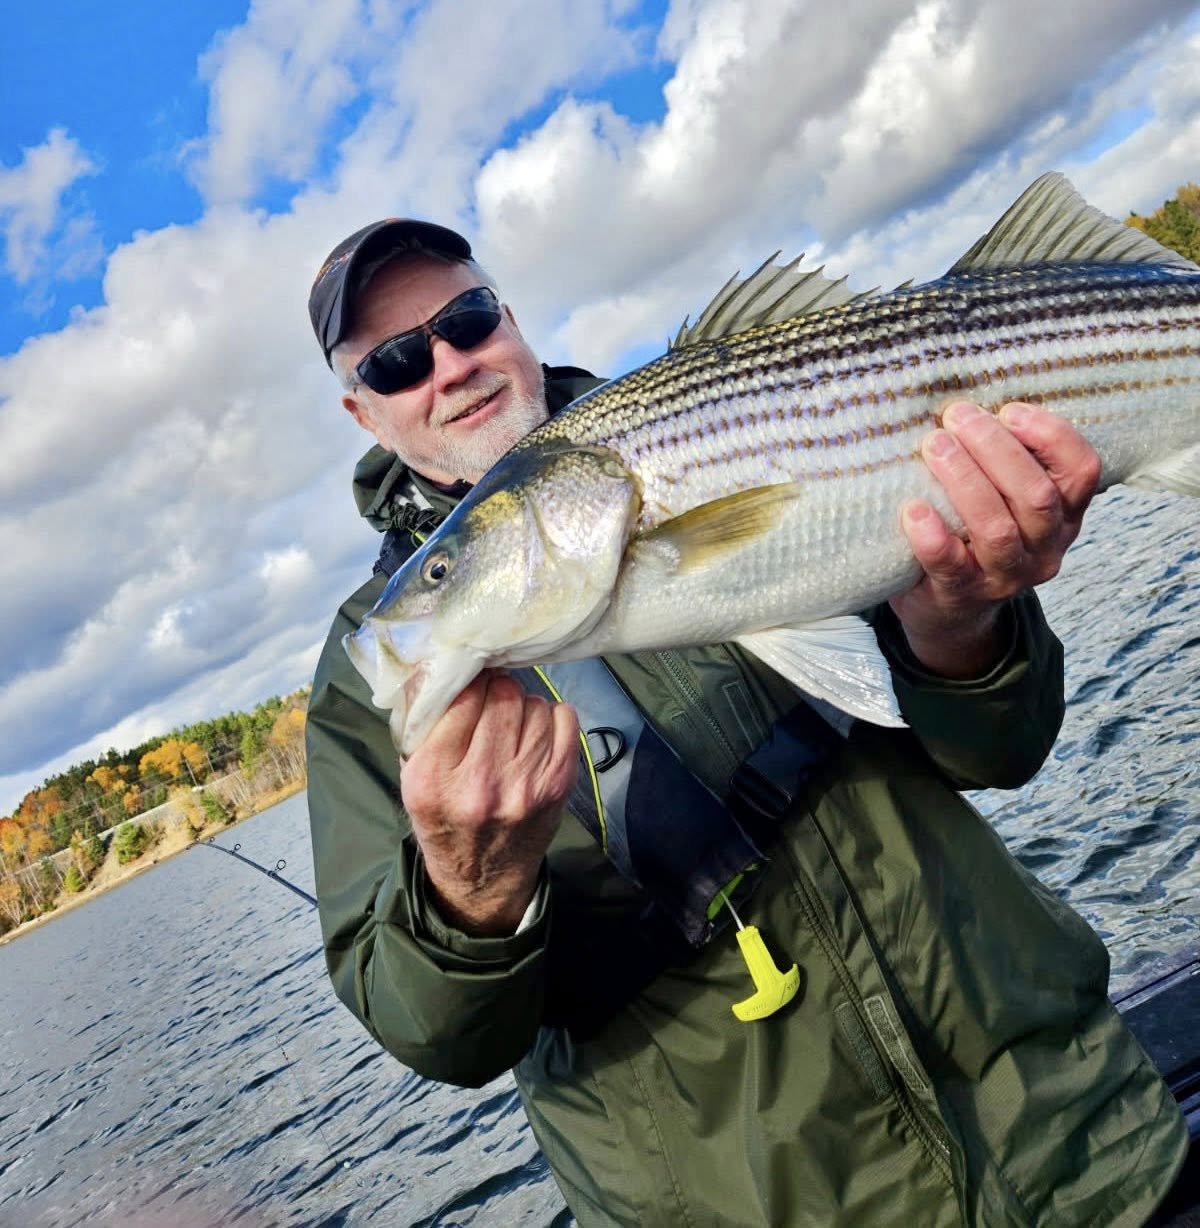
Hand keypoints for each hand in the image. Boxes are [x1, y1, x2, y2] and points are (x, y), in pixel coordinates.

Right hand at [400, 670, 578, 935]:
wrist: (482, 877)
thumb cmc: (443, 817)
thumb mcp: (411, 775)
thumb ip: (421, 722)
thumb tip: (435, 660)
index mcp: (434, 776)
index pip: (463, 696)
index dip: (470, 681)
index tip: (470, 684)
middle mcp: (480, 782)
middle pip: (503, 696)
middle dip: (497, 689)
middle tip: (492, 700)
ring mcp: (524, 786)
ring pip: (535, 705)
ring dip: (524, 704)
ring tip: (512, 722)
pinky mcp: (557, 786)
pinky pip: (565, 720)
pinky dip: (552, 716)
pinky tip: (536, 731)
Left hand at [891, 401, 1100, 677]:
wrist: (949, 609)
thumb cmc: (972, 533)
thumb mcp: (1004, 498)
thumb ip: (1003, 462)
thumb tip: (970, 402)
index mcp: (1064, 514)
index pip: (1082, 472)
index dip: (1051, 436)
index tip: (1009, 409)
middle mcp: (1045, 548)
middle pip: (1036, 495)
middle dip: (995, 449)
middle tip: (956, 417)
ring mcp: (1006, 577)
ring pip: (997, 529)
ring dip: (964, 481)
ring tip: (933, 446)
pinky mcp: (962, 594)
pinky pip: (951, 565)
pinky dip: (933, 536)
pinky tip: (914, 510)